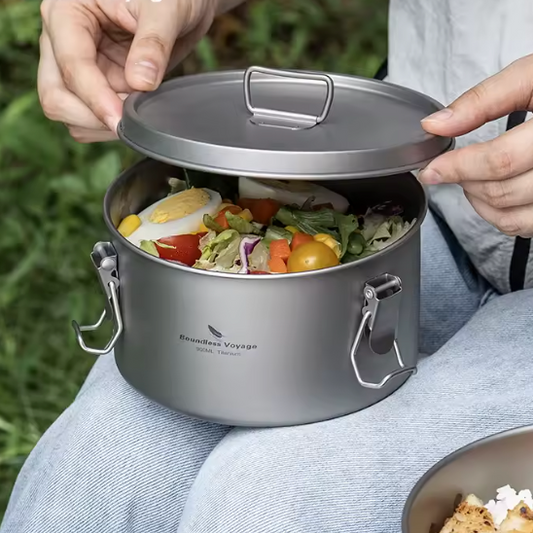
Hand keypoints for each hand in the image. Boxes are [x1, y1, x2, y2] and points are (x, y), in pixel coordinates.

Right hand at [38, 0, 218, 142]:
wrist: (182, 4)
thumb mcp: (165, 8)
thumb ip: (153, 43)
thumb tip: (140, 82)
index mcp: (67, 12)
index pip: (71, 65)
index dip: (96, 98)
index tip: (121, 120)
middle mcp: (62, 40)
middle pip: (56, 96)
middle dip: (92, 116)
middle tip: (132, 119)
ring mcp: (76, 66)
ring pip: (69, 113)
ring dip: (101, 124)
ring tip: (137, 111)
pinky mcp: (94, 85)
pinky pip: (89, 120)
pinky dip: (109, 127)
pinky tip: (134, 114)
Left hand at [419, 54, 532, 236]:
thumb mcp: (532, 76)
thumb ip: (483, 99)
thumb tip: (435, 125)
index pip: (501, 161)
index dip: (458, 167)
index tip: (432, 169)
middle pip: (502, 192)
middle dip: (465, 181)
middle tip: (453, 166)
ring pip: (511, 216)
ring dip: (478, 200)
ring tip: (471, 176)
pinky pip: (525, 227)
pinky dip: (499, 215)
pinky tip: (493, 191)